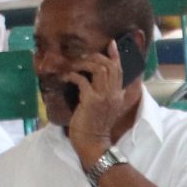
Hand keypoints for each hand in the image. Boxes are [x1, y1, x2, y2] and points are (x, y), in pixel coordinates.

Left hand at [64, 42, 134, 167]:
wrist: (93, 142)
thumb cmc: (96, 126)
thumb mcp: (106, 108)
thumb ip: (107, 95)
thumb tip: (98, 82)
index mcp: (118, 95)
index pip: (120, 70)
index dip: (115, 55)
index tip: (111, 43)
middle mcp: (113, 93)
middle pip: (109, 65)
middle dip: (95, 57)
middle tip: (83, 56)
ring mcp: (103, 96)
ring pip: (98, 68)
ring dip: (84, 63)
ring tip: (73, 65)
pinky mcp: (91, 100)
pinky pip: (82, 80)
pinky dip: (72, 76)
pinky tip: (66, 77)